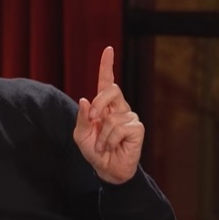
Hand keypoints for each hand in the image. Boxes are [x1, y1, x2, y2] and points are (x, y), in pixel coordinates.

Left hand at [73, 47, 143, 183]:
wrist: (107, 170)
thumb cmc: (95, 151)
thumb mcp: (81, 135)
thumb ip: (82, 118)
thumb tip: (85, 100)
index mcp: (105, 106)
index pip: (107, 81)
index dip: (107, 65)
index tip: (108, 49)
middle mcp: (119, 108)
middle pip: (111, 89)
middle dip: (98, 103)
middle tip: (93, 120)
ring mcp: (130, 117)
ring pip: (111, 117)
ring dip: (101, 136)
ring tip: (104, 146)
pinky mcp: (137, 128)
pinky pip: (118, 128)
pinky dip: (110, 140)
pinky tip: (113, 147)